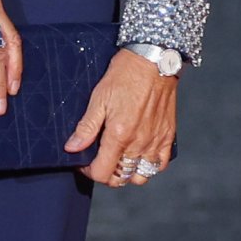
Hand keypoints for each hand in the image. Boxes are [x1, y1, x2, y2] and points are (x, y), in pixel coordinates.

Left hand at [64, 49, 177, 184]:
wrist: (154, 61)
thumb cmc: (124, 76)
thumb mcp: (99, 98)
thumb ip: (86, 127)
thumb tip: (72, 148)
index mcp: (120, 135)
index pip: (102, 172)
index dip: (88, 171)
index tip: (83, 161)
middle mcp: (139, 143)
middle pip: (121, 178)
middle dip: (106, 174)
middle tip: (99, 160)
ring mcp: (156, 141)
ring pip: (141, 176)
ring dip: (127, 173)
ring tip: (118, 159)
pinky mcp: (168, 136)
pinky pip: (160, 164)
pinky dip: (149, 165)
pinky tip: (138, 154)